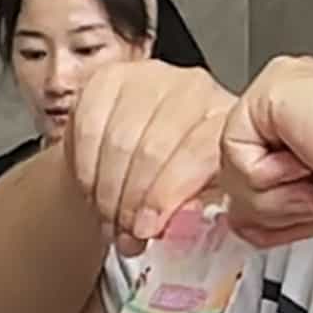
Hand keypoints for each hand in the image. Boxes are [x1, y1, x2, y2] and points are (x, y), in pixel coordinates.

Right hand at [62, 58, 239, 250]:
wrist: (144, 155)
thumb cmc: (178, 177)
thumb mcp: (201, 195)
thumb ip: (198, 208)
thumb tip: (179, 227)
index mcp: (227, 119)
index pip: (197, 151)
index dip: (166, 195)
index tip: (146, 229)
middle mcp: (193, 88)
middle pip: (152, 149)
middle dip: (131, 202)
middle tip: (124, 233)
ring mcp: (149, 79)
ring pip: (118, 142)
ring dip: (106, 192)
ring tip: (108, 219)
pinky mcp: (109, 79)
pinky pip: (88, 127)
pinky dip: (85, 169)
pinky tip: (92, 190)